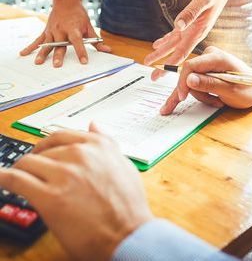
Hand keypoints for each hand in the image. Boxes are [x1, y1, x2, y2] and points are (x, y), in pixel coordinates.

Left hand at [0, 125, 151, 260]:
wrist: (128, 236)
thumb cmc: (128, 204)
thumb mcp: (124, 164)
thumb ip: (107, 141)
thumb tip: (94, 124)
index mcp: (97, 145)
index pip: (60, 136)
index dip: (46, 144)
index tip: (41, 151)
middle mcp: (79, 155)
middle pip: (43, 150)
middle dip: (36, 160)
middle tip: (33, 171)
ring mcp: (64, 174)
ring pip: (27, 162)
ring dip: (21, 170)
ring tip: (19, 178)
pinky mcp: (49, 197)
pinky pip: (16, 179)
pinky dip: (4, 178)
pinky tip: (2, 180)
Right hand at [20, 0, 110, 66]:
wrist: (66, 1)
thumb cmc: (79, 15)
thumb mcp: (89, 27)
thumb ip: (97, 41)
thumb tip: (108, 50)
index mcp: (74, 29)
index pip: (78, 41)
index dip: (81, 51)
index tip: (84, 61)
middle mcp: (61, 30)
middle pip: (60, 44)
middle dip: (58, 55)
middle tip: (57, 65)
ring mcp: (52, 31)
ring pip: (47, 44)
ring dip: (42, 53)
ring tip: (38, 63)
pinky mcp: (46, 31)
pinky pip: (37, 40)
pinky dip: (30, 47)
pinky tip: (23, 54)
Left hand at [144, 0, 238, 79]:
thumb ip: (191, 12)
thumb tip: (178, 25)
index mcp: (198, 32)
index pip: (182, 53)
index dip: (172, 64)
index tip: (161, 73)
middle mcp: (193, 34)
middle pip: (176, 54)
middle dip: (164, 66)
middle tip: (153, 77)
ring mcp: (190, 30)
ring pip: (172, 45)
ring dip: (160, 54)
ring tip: (148, 62)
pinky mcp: (187, 23)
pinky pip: (174, 35)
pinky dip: (164, 41)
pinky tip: (156, 46)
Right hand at [161, 46, 251, 114]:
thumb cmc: (247, 89)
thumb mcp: (230, 90)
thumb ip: (209, 84)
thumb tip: (188, 80)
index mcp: (217, 57)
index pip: (190, 66)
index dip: (183, 82)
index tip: (183, 97)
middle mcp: (209, 56)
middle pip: (189, 75)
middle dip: (197, 92)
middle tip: (213, 102)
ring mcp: (206, 62)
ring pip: (190, 81)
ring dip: (201, 94)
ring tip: (218, 100)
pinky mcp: (204, 69)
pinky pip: (192, 81)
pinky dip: (191, 92)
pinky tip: (173, 104)